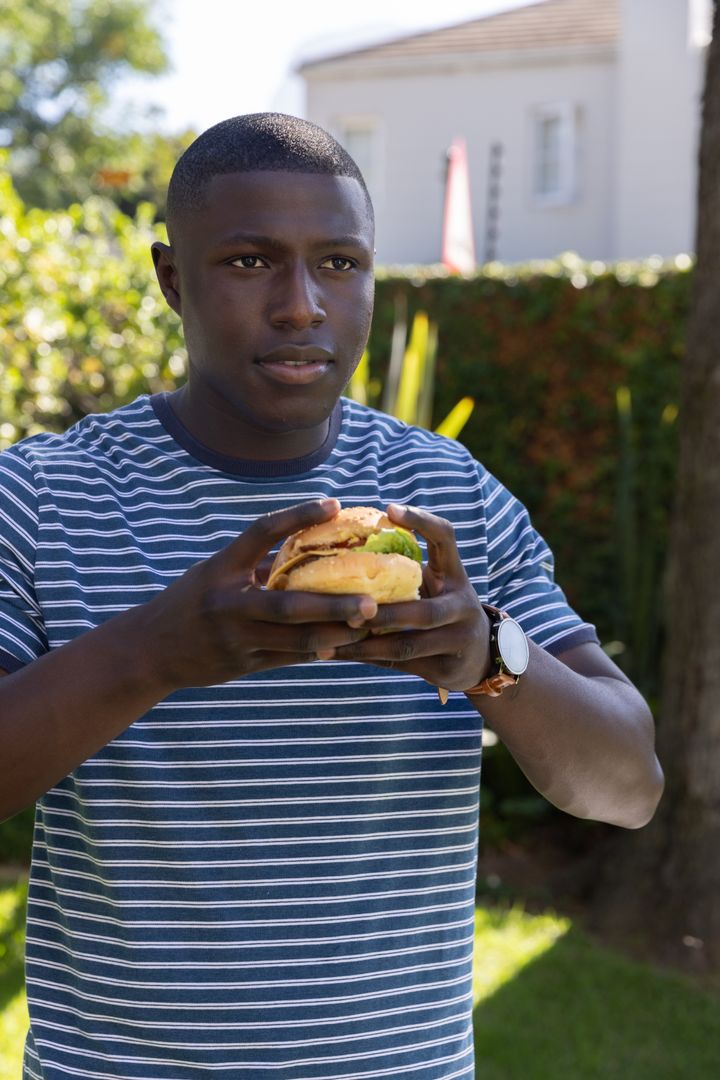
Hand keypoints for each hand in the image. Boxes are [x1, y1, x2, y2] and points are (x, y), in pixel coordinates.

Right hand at [140, 498, 377, 689]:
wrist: (150, 650)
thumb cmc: (190, 602)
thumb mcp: (215, 573)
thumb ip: (258, 564)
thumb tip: (311, 546)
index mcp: (221, 566)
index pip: (262, 531)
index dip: (299, 515)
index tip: (335, 503)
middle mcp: (228, 601)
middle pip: (289, 603)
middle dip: (333, 603)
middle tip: (371, 600)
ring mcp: (235, 637)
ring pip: (295, 638)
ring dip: (335, 633)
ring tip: (369, 626)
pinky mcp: (242, 664)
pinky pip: (288, 658)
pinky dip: (318, 650)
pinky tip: (346, 646)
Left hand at [321, 504, 490, 692]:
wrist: (480, 656)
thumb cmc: (442, 608)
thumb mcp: (436, 585)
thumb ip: (405, 572)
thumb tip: (345, 547)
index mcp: (456, 576)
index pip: (446, 539)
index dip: (421, 522)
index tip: (389, 509)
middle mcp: (462, 607)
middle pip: (424, 612)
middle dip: (383, 613)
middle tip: (345, 609)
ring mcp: (458, 641)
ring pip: (407, 646)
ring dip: (364, 645)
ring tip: (326, 641)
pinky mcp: (446, 670)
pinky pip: (400, 665)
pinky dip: (367, 659)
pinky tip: (335, 654)